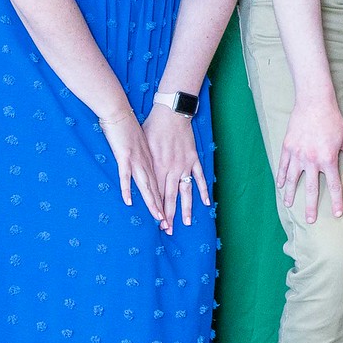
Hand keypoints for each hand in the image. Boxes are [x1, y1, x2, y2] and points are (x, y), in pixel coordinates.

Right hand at [94, 101, 168, 230]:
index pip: (160, 185)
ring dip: (152, 203)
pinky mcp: (125, 156)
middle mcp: (147, 162)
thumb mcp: (141, 145)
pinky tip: (129, 201)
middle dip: (162, 208)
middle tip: (167, 225)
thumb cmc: (128, 127)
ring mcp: (137, 160)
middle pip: (157, 189)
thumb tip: (143, 168)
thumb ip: (143, 158)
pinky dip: (127, 188)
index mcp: (151, 160)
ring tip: (158, 218)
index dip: (165, 201)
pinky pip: (126, 175)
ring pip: (146, 185)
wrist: (120, 112)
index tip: (170, 216)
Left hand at [140, 104, 208, 227]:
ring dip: (185, 207)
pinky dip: (203, 190)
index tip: (157, 222)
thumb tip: (136, 177)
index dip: (156, 209)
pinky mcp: (192, 159)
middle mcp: (169, 169)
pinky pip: (199, 177)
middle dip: (168, 214)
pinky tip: (205, 202)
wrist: (170, 113)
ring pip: (184, 191)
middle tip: (168, 230)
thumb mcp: (142, 146)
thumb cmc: (152, 127)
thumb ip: (142, 164)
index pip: (155, 193)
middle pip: (169, 196)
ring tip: (185, 222)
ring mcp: (182, 165)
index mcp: (155, 167)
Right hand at [277, 90, 342, 226]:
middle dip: (311, 207)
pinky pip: (283, 166)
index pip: (334, 186)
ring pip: (293, 180)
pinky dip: (281, 177)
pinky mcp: (287, 147)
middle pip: (311, 189)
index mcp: (328, 159)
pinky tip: (280, 186)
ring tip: (290, 206)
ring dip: (291, 195)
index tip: (337, 214)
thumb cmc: (333, 120)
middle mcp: (311, 160)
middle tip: (310, 220)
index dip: (337, 201)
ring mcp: (297, 154)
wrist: (314, 102)